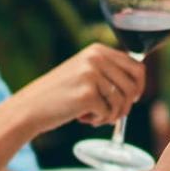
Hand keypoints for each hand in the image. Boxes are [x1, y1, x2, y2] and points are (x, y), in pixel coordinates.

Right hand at [13, 44, 144, 131]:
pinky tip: (83, 118)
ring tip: (94, 116)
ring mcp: (91, 75)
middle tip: (111, 114)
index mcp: (97, 50)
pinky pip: (109, 113)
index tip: (132, 99)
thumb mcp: (84, 72)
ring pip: (122, 102)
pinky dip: (99, 121)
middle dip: (126, 105)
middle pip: (133, 86)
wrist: (30, 107)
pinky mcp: (87, 94)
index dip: (139, 87)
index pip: (137, 66)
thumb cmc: (60, 94)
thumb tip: (138, 84)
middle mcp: (96, 58)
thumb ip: (108, 71)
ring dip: (111, 115)